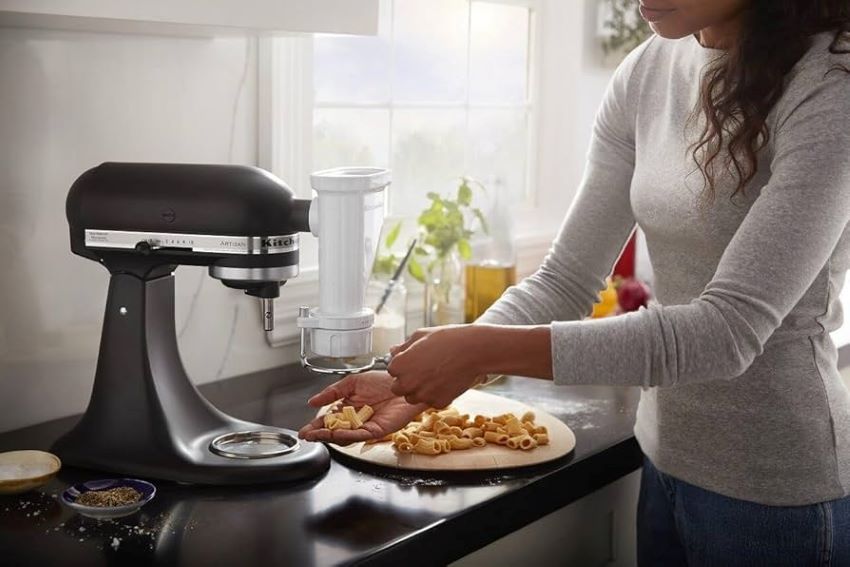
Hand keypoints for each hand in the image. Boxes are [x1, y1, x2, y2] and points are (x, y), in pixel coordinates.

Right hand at [298, 371, 427, 445]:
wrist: (403, 382)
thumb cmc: (383, 381)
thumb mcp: (351, 382)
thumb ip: (332, 392)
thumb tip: (313, 402)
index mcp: (347, 408)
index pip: (327, 420)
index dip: (315, 426)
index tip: (304, 430)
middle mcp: (354, 420)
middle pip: (333, 431)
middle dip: (319, 434)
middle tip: (307, 436)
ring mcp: (364, 427)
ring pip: (344, 436)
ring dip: (330, 436)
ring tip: (318, 435)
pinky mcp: (376, 431)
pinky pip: (359, 435)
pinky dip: (348, 434)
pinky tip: (338, 433)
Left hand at [387, 325, 485, 408]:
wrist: (474, 350)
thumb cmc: (448, 339)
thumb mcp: (420, 335)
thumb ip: (404, 346)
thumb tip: (393, 351)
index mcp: (399, 366)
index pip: (392, 371)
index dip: (403, 365)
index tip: (414, 360)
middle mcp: (407, 383)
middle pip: (398, 388)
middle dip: (407, 381)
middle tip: (423, 370)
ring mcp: (423, 395)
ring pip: (413, 398)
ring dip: (420, 390)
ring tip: (435, 375)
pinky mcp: (438, 402)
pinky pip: (431, 401)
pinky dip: (436, 394)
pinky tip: (445, 380)